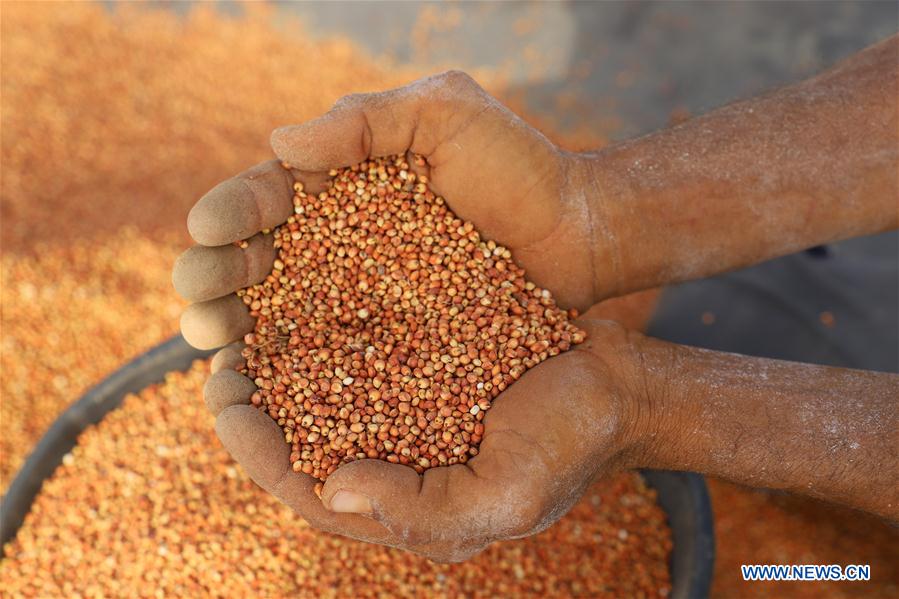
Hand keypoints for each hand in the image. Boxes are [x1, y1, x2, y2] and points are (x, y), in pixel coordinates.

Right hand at [174, 72, 608, 355]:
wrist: (579, 231)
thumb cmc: (519, 166)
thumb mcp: (445, 114)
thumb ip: (366, 119)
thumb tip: (279, 143)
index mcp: (341, 184)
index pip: (268, 197)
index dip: (232, 213)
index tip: (209, 228)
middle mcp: (339, 243)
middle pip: (259, 261)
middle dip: (216, 275)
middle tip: (195, 293)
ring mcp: (362, 296)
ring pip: (280, 313)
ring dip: (236, 326)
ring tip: (209, 339)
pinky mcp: (390, 342)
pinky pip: (330, 357)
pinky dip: (290, 370)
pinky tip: (260, 385)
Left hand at [205, 313, 646, 561]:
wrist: (619, 387)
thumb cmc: (571, 443)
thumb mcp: (506, 492)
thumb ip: (419, 509)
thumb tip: (331, 488)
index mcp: (404, 508)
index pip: (305, 489)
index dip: (256, 449)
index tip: (222, 397)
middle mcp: (394, 460)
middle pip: (300, 440)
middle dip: (252, 402)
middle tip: (218, 349)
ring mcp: (406, 412)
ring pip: (320, 392)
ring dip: (277, 358)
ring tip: (244, 314)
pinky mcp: (422, 367)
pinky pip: (359, 352)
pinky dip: (324, 327)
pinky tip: (302, 286)